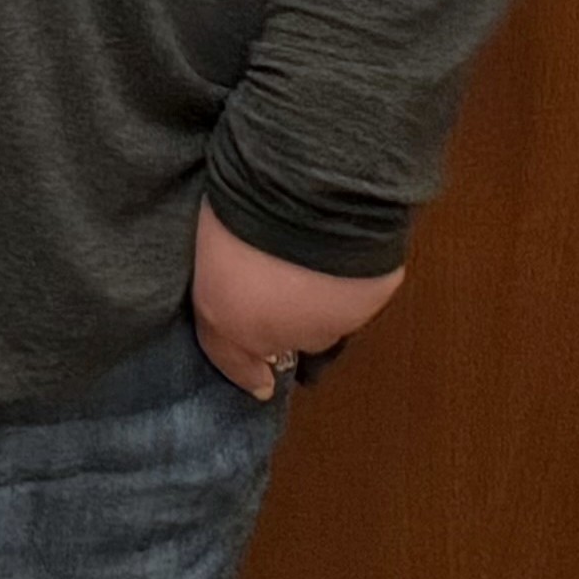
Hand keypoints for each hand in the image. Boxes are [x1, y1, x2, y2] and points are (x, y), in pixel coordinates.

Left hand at [190, 198, 402, 400]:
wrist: (304, 193)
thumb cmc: (237, 207)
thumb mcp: (207, 243)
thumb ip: (222, 276)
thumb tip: (233, 272)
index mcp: (226, 318)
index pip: (230, 358)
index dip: (245, 372)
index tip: (260, 386)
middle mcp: (283, 334)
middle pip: (288, 336)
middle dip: (288, 319)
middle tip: (285, 281)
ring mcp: (331, 321)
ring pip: (327, 319)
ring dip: (322, 300)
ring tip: (315, 262)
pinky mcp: (371, 300)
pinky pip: (358, 293)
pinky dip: (352, 280)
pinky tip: (344, 252)